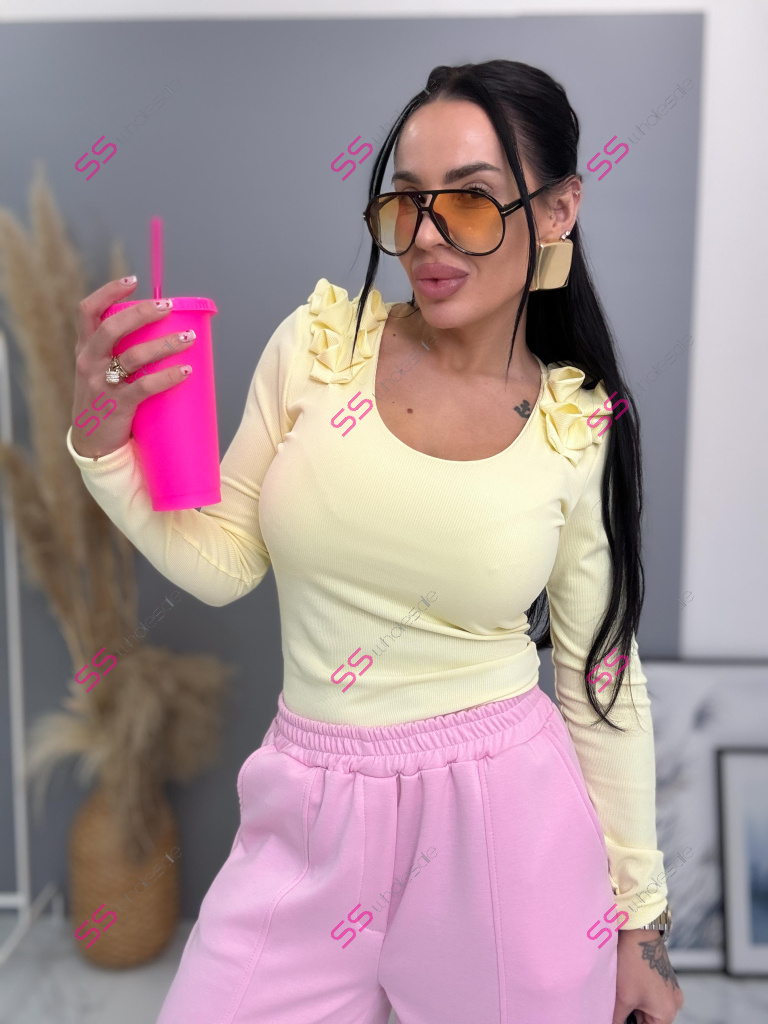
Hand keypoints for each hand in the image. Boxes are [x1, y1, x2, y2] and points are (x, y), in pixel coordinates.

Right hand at [72, 277, 195, 457]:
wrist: (93, 443)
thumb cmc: (106, 400)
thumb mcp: (101, 370)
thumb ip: (121, 351)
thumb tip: (163, 331)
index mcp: (85, 348)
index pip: (88, 310)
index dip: (109, 291)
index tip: (134, 280)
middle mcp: (89, 361)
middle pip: (112, 327)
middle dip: (141, 313)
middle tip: (168, 307)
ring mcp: (101, 383)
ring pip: (133, 356)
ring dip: (164, 344)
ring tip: (188, 338)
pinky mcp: (117, 405)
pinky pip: (145, 386)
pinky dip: (168, 377)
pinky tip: (186, 370)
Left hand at [613, 929, 683, 1023]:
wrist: (638, 930)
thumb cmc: (633, 962)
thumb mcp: (622, 997)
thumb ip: (617, 1019)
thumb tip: (610, 1023)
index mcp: (667, 1013)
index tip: (618, 1018)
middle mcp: (674, 1003)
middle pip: (649, 1021)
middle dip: (632, 1015)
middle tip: (617, 1005)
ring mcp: (671, 990)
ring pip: (649, 1008)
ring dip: (634, 1005)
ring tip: (622, 992)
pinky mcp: (665, 978)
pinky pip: (652, 994)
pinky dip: (639, 994)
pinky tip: (627, 983)